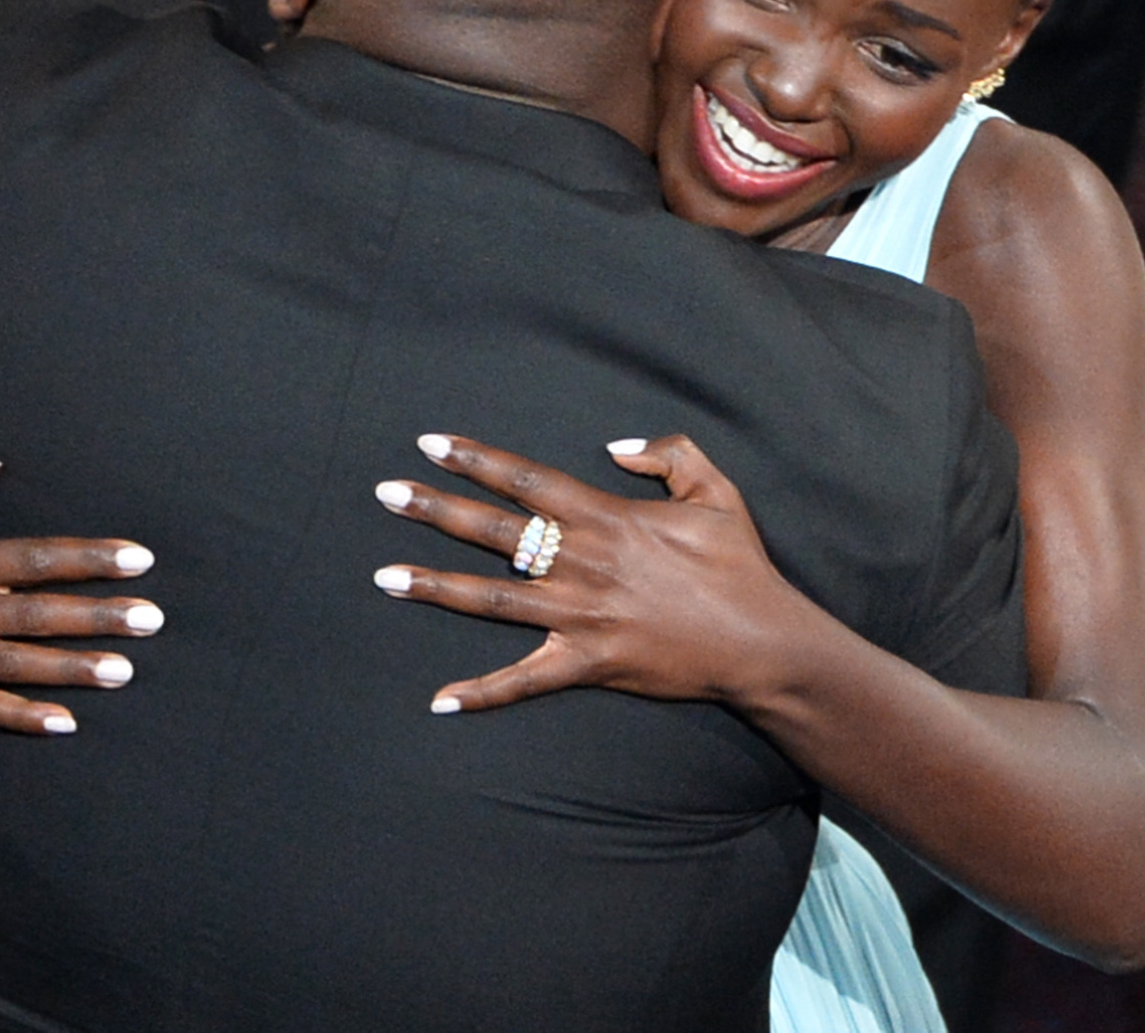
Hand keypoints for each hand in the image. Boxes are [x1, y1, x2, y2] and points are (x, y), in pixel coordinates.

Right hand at [0, 439, 163, 734]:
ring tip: (125, 670)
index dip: (88, 558)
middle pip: (36, 615)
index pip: (34, 558)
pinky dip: (22, 718)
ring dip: (72, 669)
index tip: (138, 559)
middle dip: (97, 617)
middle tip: (152, 620)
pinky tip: (66, 723)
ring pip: (17, 664)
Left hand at [370, 433, 819, 713]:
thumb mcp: (716, 489)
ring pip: (492, 599)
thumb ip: (668, 453)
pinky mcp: (588, 663)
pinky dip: (482, 692)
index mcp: (605, 517)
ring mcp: (579, 616)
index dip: (476, 459)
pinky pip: (525, 679)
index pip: (525, 480)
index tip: (432, 444)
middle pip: (493, 530)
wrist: (761, 640)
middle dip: (435, 509)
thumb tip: (617, 446)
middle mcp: (581, 562)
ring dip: (434, 587)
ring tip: (383, 576)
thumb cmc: (740, 563)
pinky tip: (440, 700)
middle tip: (386, 492)